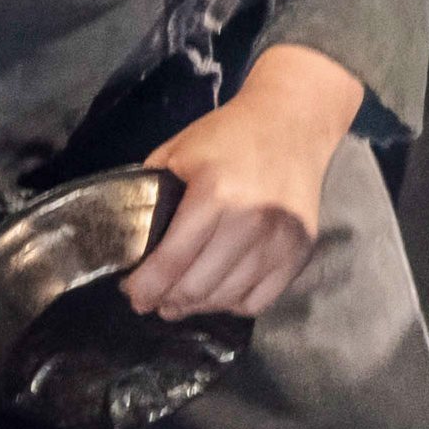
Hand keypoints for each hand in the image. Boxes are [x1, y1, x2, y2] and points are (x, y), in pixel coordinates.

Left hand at [131, 43, 368, 317]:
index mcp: (215, 194)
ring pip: (228, 298)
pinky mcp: (300, 250)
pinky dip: (233, 304)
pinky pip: (260, 300)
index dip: (145, 288)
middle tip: (153, 300)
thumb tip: (128, 245)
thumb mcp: (176, 153)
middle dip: (166, 300)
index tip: (133, 295)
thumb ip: (150, 196)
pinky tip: (218, 292)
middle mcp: (252, 220)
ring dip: (198, 306)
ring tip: (181, 300)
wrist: (292, 123)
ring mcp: (281, 239)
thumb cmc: (227, 136)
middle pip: (198, 287)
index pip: (172, 262)